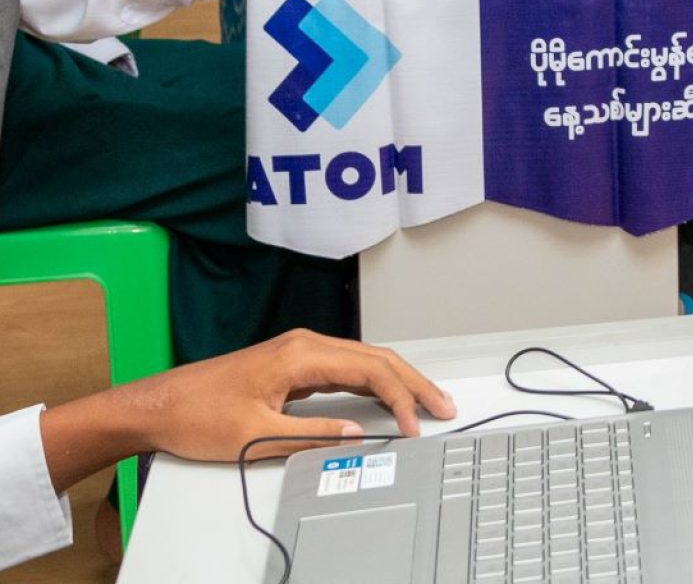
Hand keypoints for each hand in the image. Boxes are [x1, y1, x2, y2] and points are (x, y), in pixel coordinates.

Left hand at [107, 331, 454, 469]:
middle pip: (376, 358)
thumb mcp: (255, 436)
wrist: (159, 404)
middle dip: (414, 382)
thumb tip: (358, 434)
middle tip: (444, 405)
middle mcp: (307, 344)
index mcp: (301, 355)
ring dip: (397, 380)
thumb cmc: (199, 417)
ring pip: (365, 360)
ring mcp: (301, 351)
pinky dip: (372, 381)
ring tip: (424, 401)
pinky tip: (384, 396)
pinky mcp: (293, 364)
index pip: (370, 370)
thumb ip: (311, 435)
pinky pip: (346, 368)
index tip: (417, 425)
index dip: (400, 397)